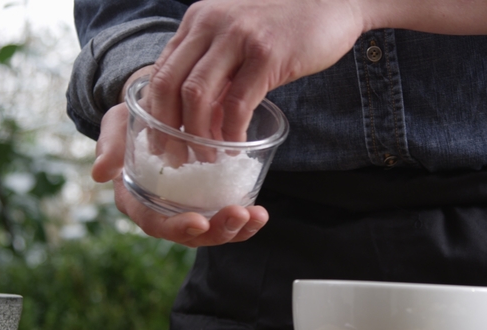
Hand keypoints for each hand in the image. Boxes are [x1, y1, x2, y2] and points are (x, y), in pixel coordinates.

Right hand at [91, 101, 268, 247]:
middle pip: (191, 233)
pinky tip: (260, 213)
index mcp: (139, 200)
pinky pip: (228, 214)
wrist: (167, 105)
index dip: (176, 226)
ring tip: (258, 216)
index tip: (199, 221)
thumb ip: (111, 145)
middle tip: (239, 215)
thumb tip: (100, 172)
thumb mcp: (118, 124)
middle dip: (217, 230)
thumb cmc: (139, 116)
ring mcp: (192, 206)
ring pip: (214, 229)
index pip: (154, 223)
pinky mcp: (212, 198)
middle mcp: (166, 209)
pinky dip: (246, 217)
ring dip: (238, 228)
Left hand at [148, 0, 365, 139]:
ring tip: (206, 156)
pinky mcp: (267, 54)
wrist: (332, 4)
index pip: (160, 70)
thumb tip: (198, 118)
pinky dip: (232, 133)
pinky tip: (235, 146)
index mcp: (198, 21)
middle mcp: (210, 24)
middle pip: (169, 84)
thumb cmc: (285, 28)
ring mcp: (238, 36)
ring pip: (197, 95)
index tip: (158, 140)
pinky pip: (238, 104)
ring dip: (196, 134)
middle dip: (165, 128)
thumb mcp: (239, 41)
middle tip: (173, 156)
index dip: (153, 111)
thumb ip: (217, 73)